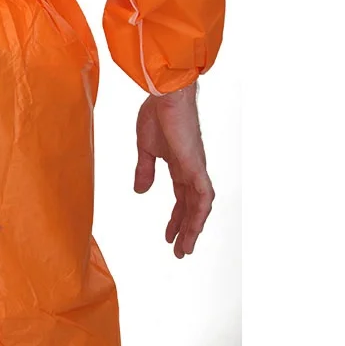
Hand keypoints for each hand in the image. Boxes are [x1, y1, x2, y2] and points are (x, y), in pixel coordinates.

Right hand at [134, 82, 213, 257]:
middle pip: (192, 206)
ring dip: (193, 228)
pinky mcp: (196, 165)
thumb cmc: (156, 112)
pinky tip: (193, 226)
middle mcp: (191, 169)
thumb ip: (145, 169)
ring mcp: (195, 168)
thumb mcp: (145, 146)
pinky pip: (204, 195)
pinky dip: (200, 212)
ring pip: (200, 206)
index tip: (169, 236)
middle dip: (186, 229)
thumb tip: (140, 191)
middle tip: (180, 251)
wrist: (165, 94)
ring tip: (185, 248)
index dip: (176, 218)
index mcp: (179, 164)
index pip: (182, 198)